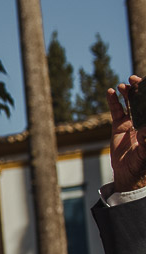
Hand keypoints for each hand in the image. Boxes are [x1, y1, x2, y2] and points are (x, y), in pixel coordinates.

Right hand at [108, 77, 145, 193]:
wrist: (128, 174)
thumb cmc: (142, 164)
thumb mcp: (145, 151)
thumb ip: (145, 140)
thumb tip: (144, 128)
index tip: (144, 83)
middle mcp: (143, 121)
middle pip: (142, 101)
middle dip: (139, 89)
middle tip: (133, 79)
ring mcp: (132, 122)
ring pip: (130, 103)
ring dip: (127, 93)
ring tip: (123, 86)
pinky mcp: (119, 126)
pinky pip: (116, 110)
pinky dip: (113, 101)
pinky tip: (110, 92)